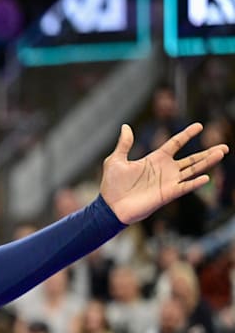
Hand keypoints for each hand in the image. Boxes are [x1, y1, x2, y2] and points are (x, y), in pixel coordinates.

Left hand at [100, 123, 228, 223]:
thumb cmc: (111, 185)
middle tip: (224, 146)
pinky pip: (185, 187)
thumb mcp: (116, 160)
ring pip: (193, 170)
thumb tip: (126, 126)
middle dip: (207, 153)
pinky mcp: (167, 194)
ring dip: (207, 163)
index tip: (199, 126)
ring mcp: (168, 182)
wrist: (110, 206)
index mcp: (154, 159)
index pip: (175, 143)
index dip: (186, 135)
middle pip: (191, 159)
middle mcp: (165, 170)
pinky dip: (195, 183)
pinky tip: (206, 177)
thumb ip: (124, 144)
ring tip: (221, 153)